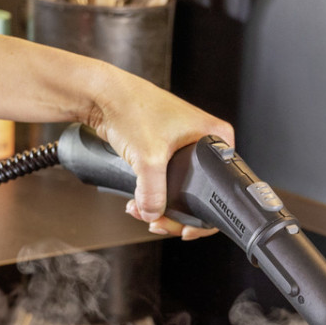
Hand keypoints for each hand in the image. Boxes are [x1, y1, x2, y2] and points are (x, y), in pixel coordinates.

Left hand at [86, 68, 233, 231]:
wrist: (103, 95)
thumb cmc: (132, 108)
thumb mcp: (148, 157)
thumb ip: (153, 193)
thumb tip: (154, 214)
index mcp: (216, 137)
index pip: (221, 187)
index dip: (203, 215)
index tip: (185, 229)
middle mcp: (205, 141)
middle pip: (200, 194)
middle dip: (176, 215)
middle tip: (159, 223)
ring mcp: (185, 147)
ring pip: (181, 190)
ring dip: (161, 207)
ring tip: (143, 212)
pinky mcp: (166, 150)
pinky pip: (167, 182)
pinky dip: (154, 194)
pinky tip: (140, 202)